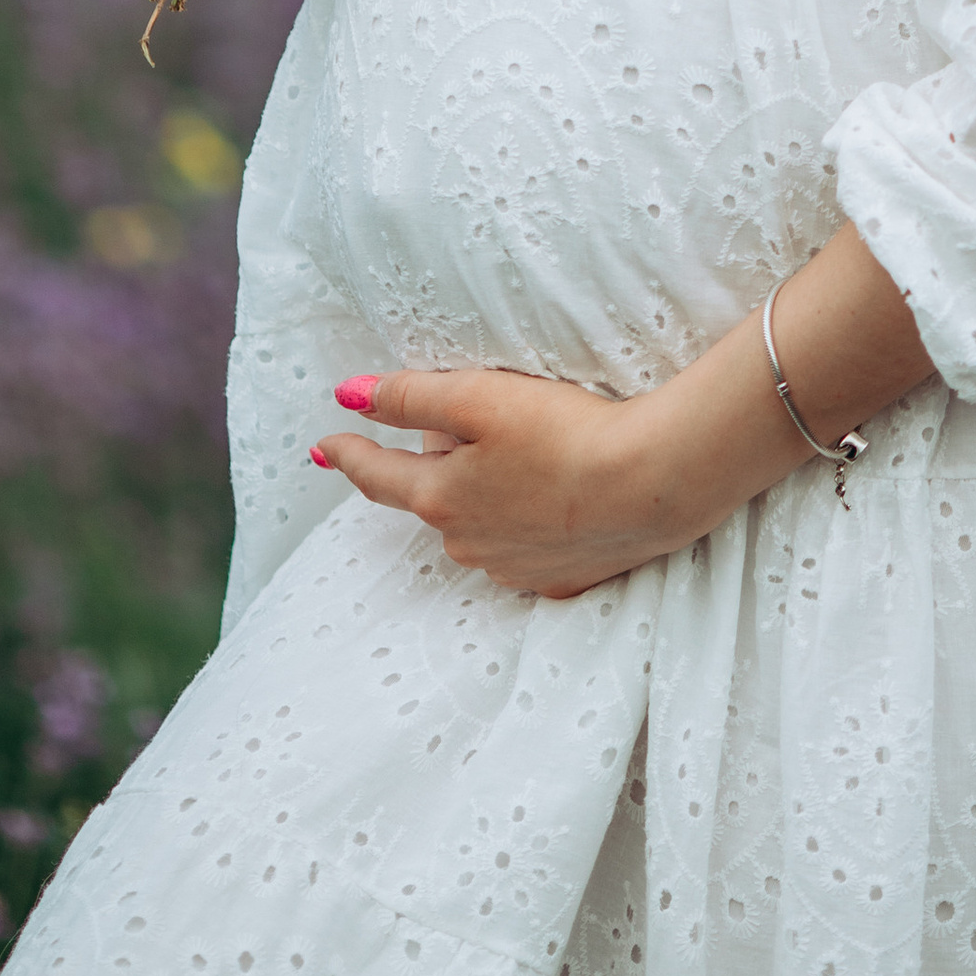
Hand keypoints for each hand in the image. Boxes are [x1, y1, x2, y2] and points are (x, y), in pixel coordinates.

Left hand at [313, 369, 707, 599]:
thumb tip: (350, 396)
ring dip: (487, 495)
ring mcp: (513, 569)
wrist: (651, 484)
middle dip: (439, 465)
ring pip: (480, 524)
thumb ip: (411, 396)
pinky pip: (525, 548)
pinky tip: (559, 498)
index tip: (324, 445)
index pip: (378, 475)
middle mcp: (467, 543)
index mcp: (441, 498)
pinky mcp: (559, 579)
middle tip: (472, 423)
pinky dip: (529, 523)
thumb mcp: (480, 398)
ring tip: (530, 456)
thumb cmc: (566, 432)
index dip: (350, 454)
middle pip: (436, 495)